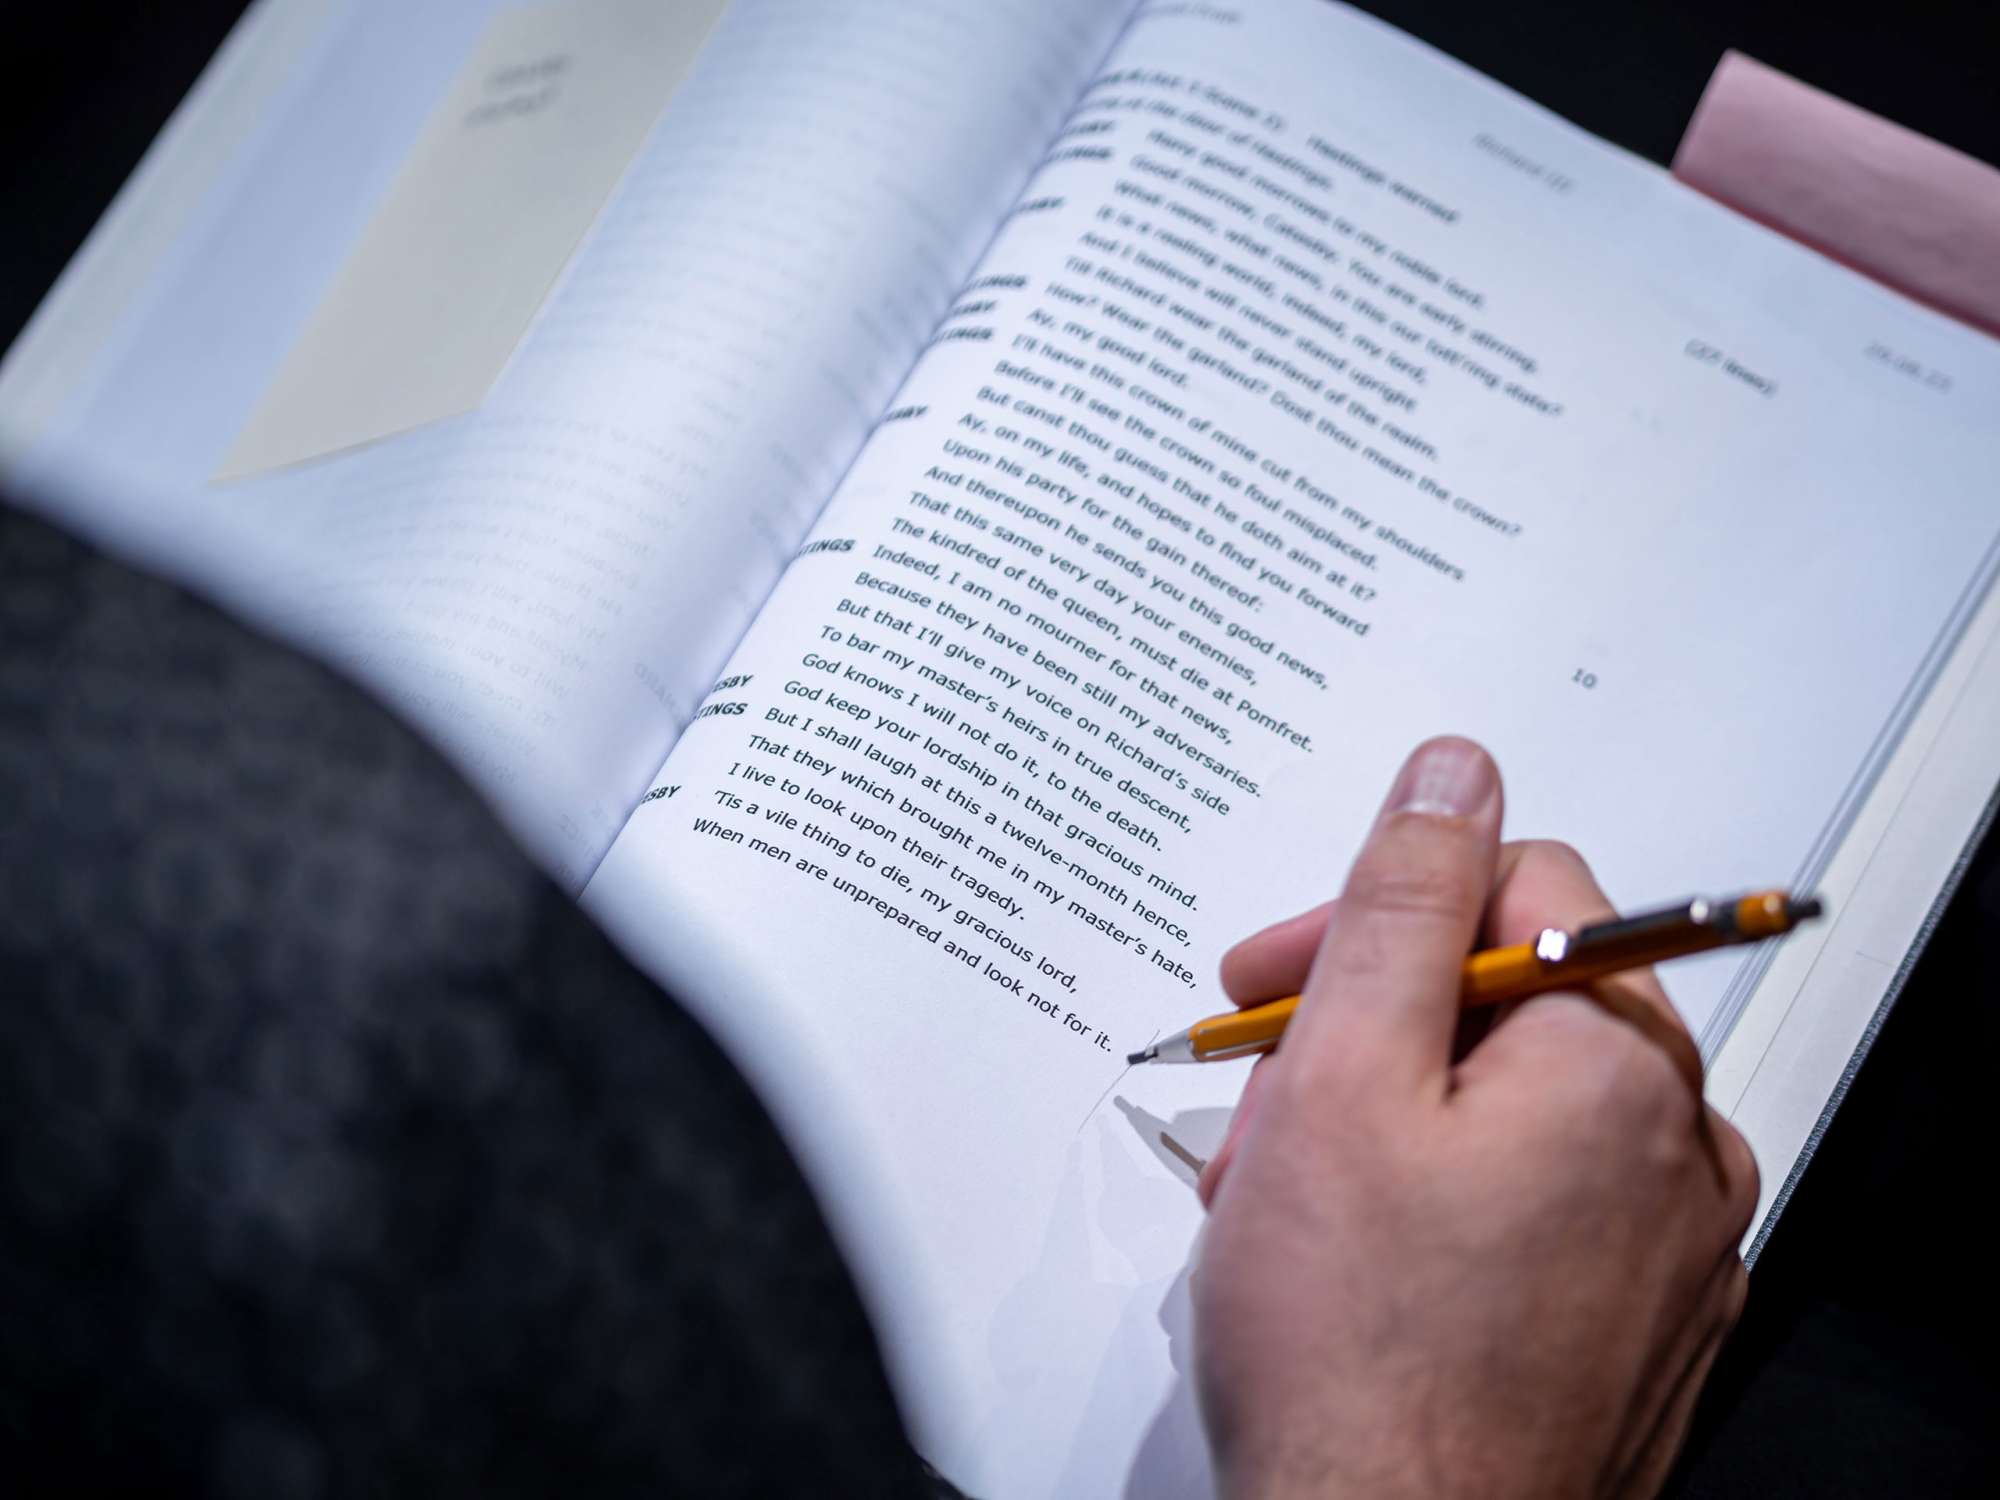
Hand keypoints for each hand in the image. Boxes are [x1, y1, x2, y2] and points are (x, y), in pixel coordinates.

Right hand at [1192, 736, 1758, 1499]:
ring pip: (1517, 1109)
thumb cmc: (1357, 1348)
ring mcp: (1671, 1249)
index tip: (1274, 979)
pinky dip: (1446, 1206)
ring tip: (1291, 1200)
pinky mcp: (1639, 1327)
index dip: (1373, 919)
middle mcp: (1680, 1146)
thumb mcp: (1340, 1077)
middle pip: (1512, 1001)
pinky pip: (1542, 1210)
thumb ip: (1403, 904)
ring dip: (1391, 1122)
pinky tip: (1359, 1263)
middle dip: (1366, 1030)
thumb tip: (1456, 773)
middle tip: (1264, 1100)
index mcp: (1621, 1062)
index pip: (1517, 886)